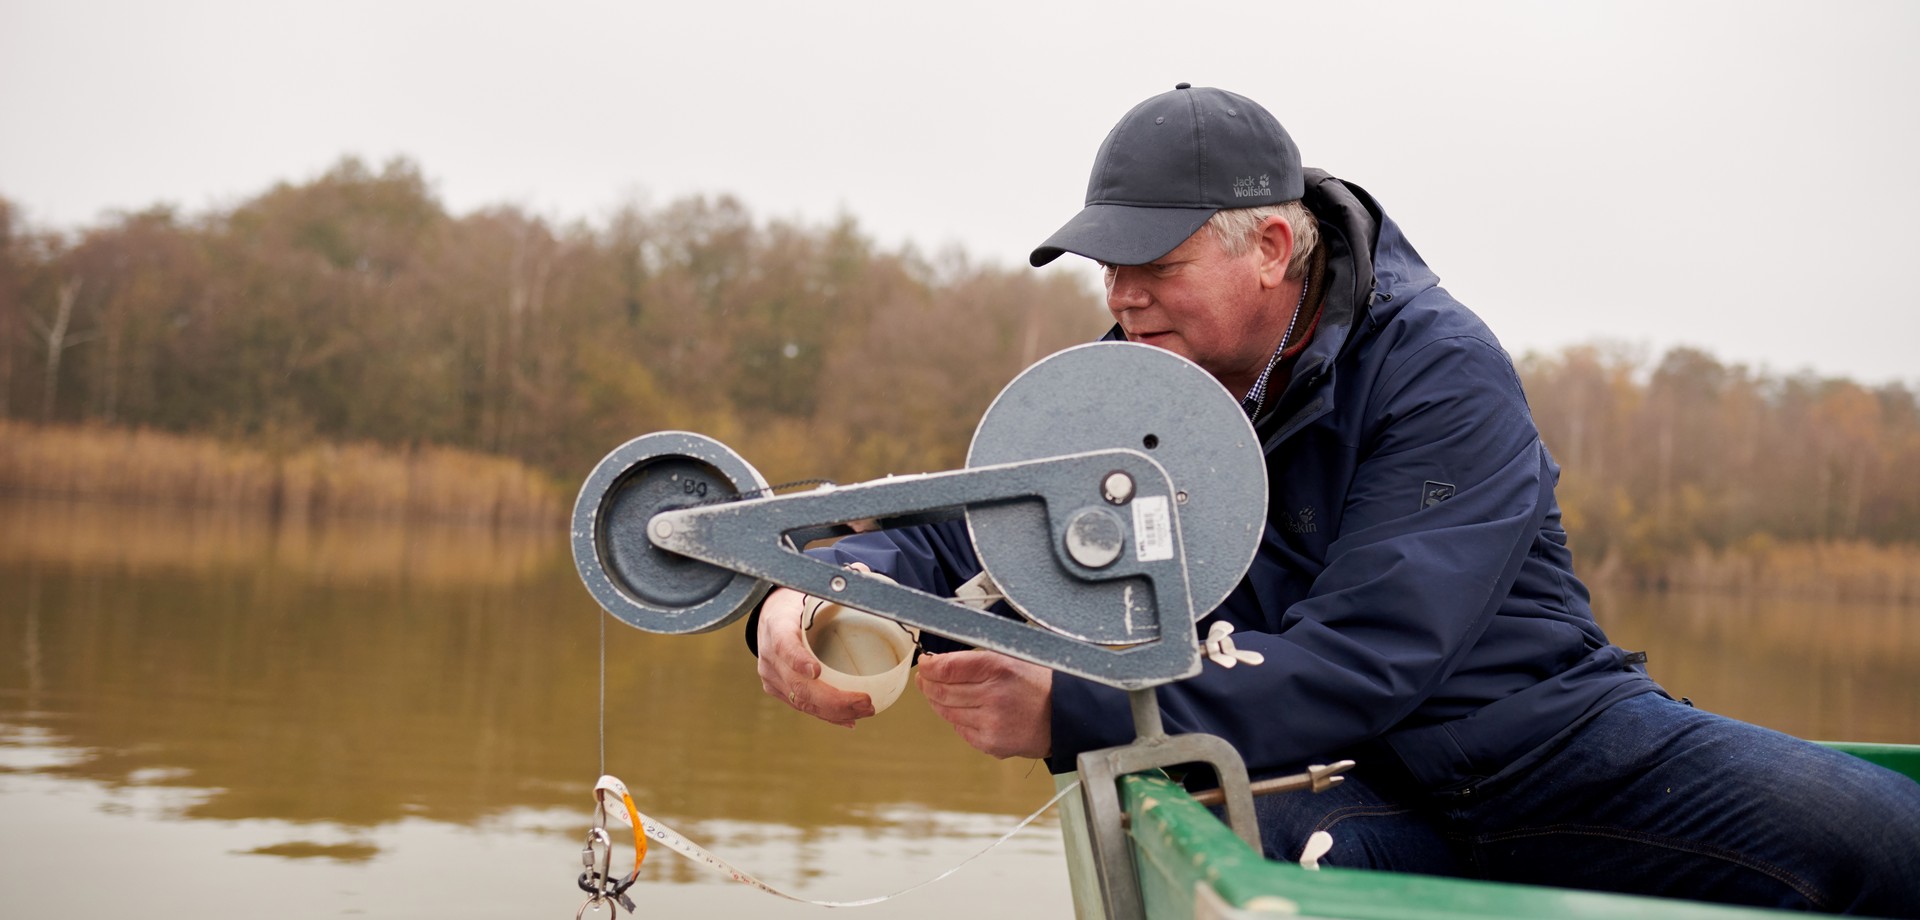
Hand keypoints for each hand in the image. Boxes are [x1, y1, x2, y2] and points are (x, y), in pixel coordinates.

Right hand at [756, 568, 877, 727]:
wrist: (771, 615)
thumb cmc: (797, 601)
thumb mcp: (810, 589)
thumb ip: (837, 582)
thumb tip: (864, 571)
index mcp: (776, 625)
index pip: (783, 645)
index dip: (797, 660)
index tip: (816, 671)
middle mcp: (769, 655)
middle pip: (798, 684)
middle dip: (832, 699)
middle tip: (864, 702)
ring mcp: (771, 675)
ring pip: (802, 700)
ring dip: (834, 712)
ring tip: (863, 711)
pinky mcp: (777, 688)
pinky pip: (802, 706)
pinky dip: (826, 715)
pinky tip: (849, 719)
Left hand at [915, 650, 1051, 759]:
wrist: (1066, 716)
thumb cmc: (1037, 684)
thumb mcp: (1012, 658)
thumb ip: (977, 660)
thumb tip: (939, 663)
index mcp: (998, 667)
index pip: (947, 668)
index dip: (929, 666)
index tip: (925, 664)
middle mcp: (993, 695)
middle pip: (942, 691)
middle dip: (929, 684)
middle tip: (926, 679)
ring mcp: (991, 722)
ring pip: (947, 711)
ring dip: (939, 702)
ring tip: (942, 694)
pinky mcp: (991, 743)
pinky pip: (961, 730)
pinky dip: (958, 720)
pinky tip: (967, 712)